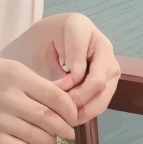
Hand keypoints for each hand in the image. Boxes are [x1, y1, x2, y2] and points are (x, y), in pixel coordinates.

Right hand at [0, 56, 79, 143]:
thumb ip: (30, 80)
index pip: (57, 96)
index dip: (70, 109)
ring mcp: (1, 120)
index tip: (72, 114)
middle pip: (52, 119)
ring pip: (40, 137)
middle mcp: (11, 97)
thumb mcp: (2, 67)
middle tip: (68, 132)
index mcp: (16, 75)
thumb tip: (62, 93)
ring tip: (51, 140)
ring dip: (51, 141)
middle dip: (65, 128)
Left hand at [2, 13, 120, 125]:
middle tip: (59, 110)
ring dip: (84, 109)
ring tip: (64, 117)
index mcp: (78, 26)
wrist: (40, 47)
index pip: (80, 53)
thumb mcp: (34, 50)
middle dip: (78, 98)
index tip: (55, 86)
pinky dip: (87, 111)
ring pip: (103, 92)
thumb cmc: (34, 47)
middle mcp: (100, 42)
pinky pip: (102, 100)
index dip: (69, 76)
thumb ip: (51, 67)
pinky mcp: (109, 80)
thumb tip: (67, 89)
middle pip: (98, 79)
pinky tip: (70, 117)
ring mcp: (108, 61)